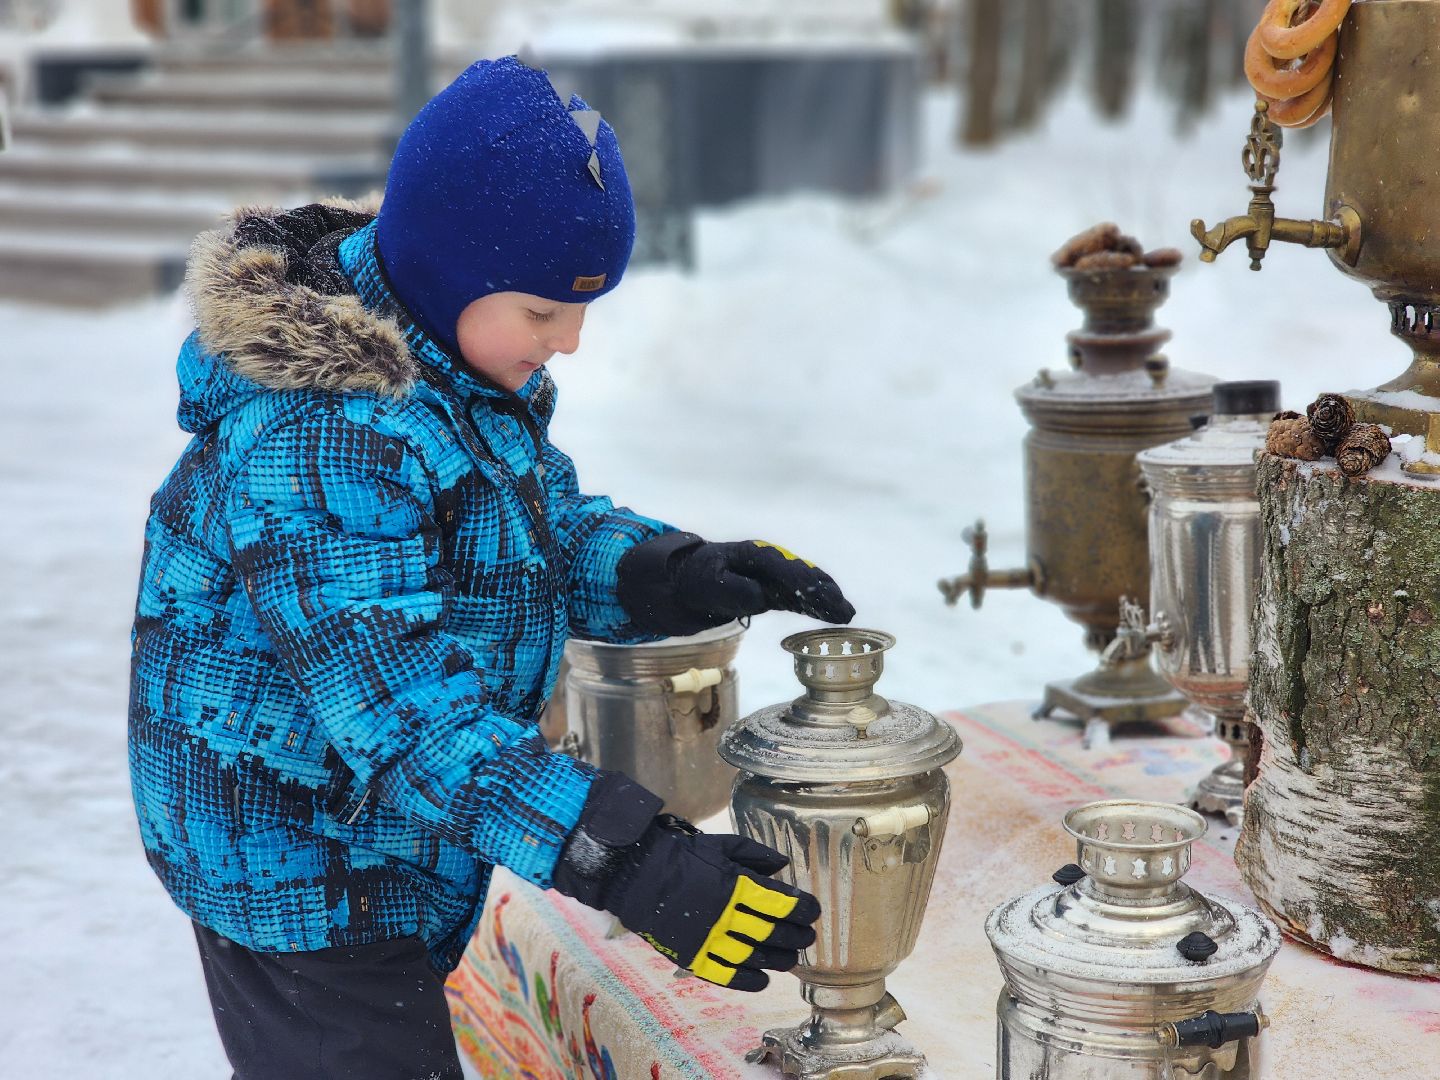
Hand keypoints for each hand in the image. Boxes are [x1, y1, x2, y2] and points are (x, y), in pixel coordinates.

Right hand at [552, 773, 819, 990]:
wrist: (636, 874)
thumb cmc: (680, 855)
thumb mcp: (719, 844)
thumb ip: (754, 854)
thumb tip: (783, 866)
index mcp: (734, 884)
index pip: (780, 902)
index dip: (802, 908)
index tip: (813, 911)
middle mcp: (725, 914)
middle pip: (772, 932)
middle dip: (796, 935)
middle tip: (808, 936)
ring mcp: (708, 938)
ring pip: (754, 956)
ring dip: (779, 960)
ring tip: (791, 958)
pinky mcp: (691, 956)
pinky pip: (726, 974)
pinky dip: (748, 980)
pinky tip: (763, 980)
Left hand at [673, 540, 854, 625]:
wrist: (689, 580)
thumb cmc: (698, 579)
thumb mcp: (709, 583)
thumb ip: (735, 589)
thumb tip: (761, 597)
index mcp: (754, 554)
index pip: (783, 567)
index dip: (802, 581)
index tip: (819, 593)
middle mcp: (770, 563)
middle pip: (802, 575)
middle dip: (823, 591)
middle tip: (843, 607)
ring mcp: (774, 577)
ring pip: (806, 588)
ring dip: (826, 600)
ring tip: (847, 614)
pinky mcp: (775, 592)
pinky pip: (799, 600)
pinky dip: (817, 608)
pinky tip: (834, 616)